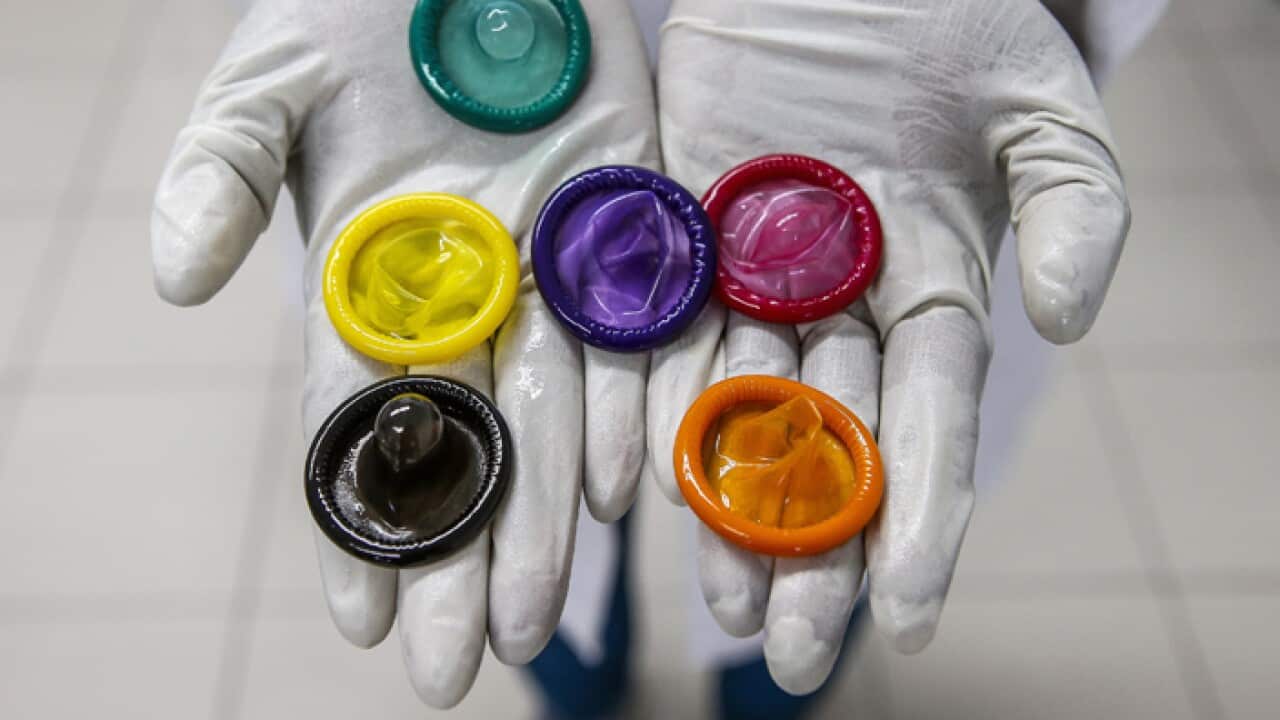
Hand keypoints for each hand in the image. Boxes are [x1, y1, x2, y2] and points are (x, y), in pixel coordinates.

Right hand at [150, 0, 654, 706]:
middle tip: (458, 664)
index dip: (358, 525)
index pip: (361, 427)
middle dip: (462, 556)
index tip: (364, 624)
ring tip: (532, 618)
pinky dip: (634, 407)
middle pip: (470, 448)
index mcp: (380, 284)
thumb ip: (220, 175)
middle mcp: (474, 300)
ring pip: (559, 417)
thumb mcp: (268, 84)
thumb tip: (174, 283)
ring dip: (546, 520)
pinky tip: (622, 492)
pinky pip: (644, 334)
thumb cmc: (354, 12)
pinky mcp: (638, 223)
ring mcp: (559, 269)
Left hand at [644, 0, 1128, 693]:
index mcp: (934, 284)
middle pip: (826, 440)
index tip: (911, 614)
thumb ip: (1077, 209)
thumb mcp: (1040, 106)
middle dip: (813, 546)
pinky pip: (655, 328)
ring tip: (721, 599)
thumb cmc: (962, 16)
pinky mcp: (675, 228)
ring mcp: (751, 271)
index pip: (930, 419)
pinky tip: (636, 484)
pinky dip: (645, 403)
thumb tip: (1071, 322)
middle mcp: (839, 300)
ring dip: (726, 503)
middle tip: (792, 649)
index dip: (924, 516)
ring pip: (735, 406)